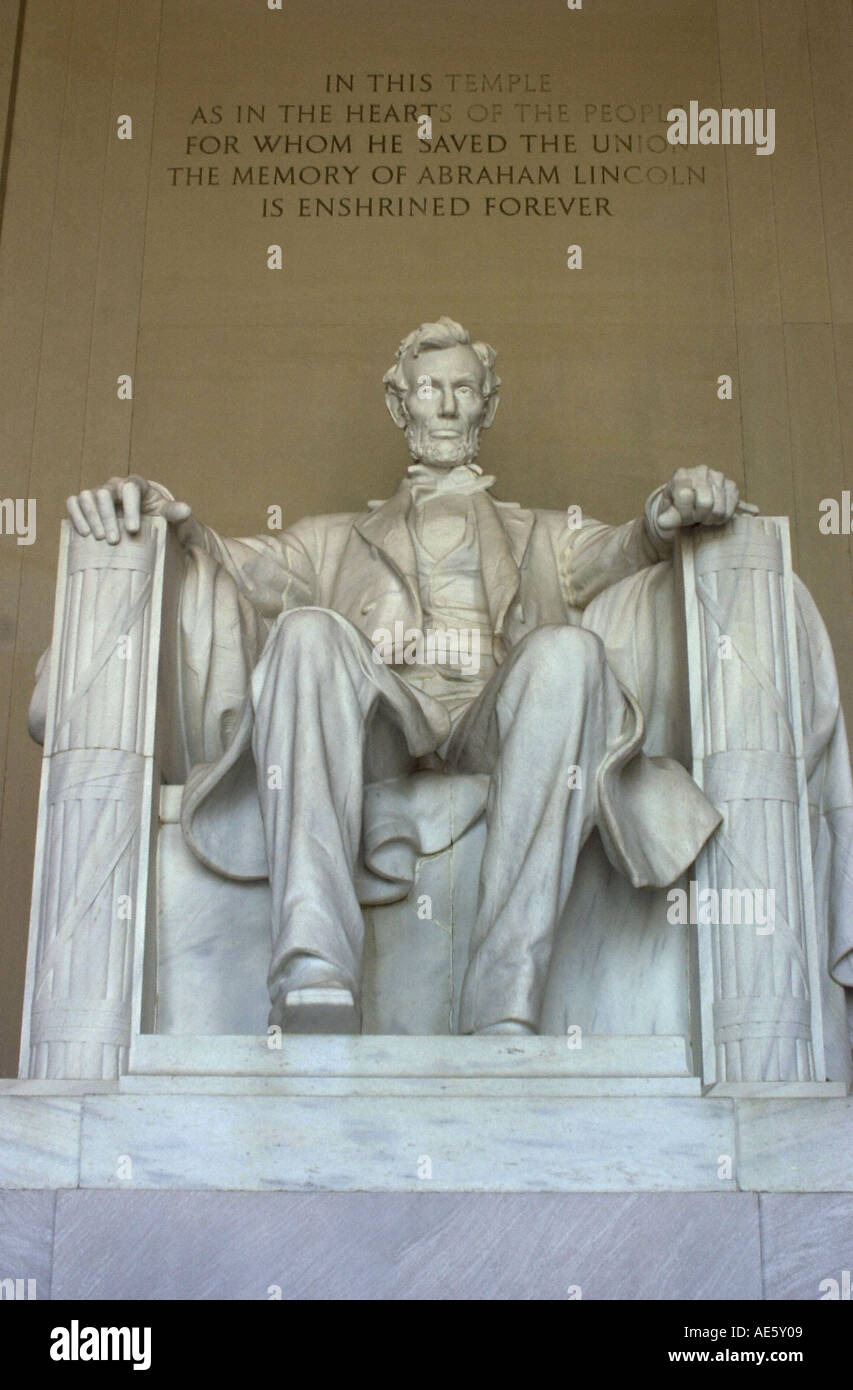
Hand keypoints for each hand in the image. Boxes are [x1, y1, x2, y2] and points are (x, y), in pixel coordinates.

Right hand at [66, 475, 196, 544]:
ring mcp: (98, 494)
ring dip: (91, 518)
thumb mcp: (168, 515)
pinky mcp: (85, 504)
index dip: (130, 507)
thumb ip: (175, 512)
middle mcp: (114, 486)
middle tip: (114, 541)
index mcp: (135, 485)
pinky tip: (84, 533)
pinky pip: (74, 502)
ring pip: (87, 497)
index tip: (133, 530)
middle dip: (108, 517)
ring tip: (99, 538)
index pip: (130, 488)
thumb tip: (186, 510)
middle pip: (104, 494)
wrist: (143, 522)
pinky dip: (76, 515)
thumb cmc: (156, 517)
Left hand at [655, 466, 739, 535]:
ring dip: (709, 518)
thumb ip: (666, 519)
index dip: (684, 513)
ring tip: (703, 515)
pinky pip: (730, 509)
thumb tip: (662, 522)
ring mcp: (718, 476)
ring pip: (718, 509)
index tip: (681, 515)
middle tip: (694, 517)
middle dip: (698, 516)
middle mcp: (701, 471)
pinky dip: (721, 518)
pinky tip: (713, 513)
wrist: (690, 505)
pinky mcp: (731, 486)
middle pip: (705, 503)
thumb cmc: (677, 508)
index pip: (685, 496)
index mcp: (681, 475)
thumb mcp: (667, 515)